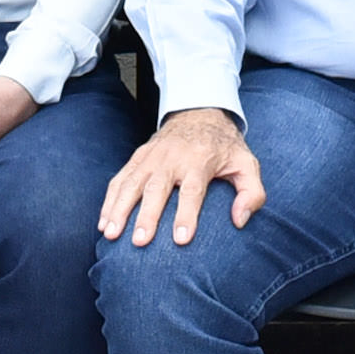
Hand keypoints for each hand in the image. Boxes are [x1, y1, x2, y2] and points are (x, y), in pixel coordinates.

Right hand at [101, 107, 260, 247]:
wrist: (200, 112)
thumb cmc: (224, 147)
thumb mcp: (246, 164)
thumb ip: (251, 193)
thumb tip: (240, 221)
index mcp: (200, 160)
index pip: (192, 190)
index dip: (187, 215)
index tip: (181, 240)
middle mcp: (172, 158)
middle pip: (157, 188)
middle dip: (146, 216)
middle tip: (139, 241)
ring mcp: (152, 157)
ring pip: (132, 183)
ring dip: (119, 209)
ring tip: (110, 234)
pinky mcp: (138, 157)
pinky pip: (120, 178)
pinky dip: (110, 200)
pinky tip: (103, 223)